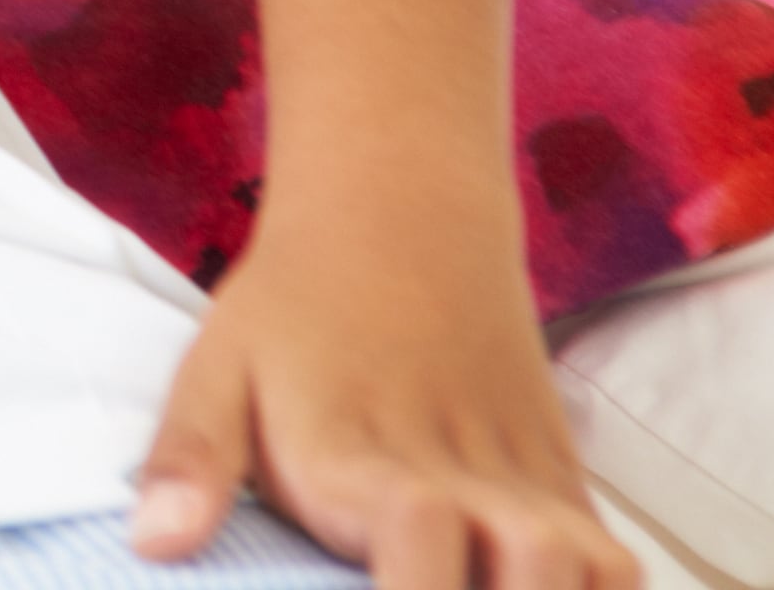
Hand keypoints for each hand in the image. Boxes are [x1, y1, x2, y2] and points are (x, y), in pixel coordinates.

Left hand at [135, 208, 629, 586]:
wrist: (406, 219)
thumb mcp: (216, 368)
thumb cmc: (296, 310)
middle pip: (528, 582)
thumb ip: (191, 459)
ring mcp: (529, 485)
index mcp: (361, 463)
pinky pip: (620, 566)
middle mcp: (463, 481)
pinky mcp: (570, 483)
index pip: (421, 549)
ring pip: (594, 577)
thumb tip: (153, 545)